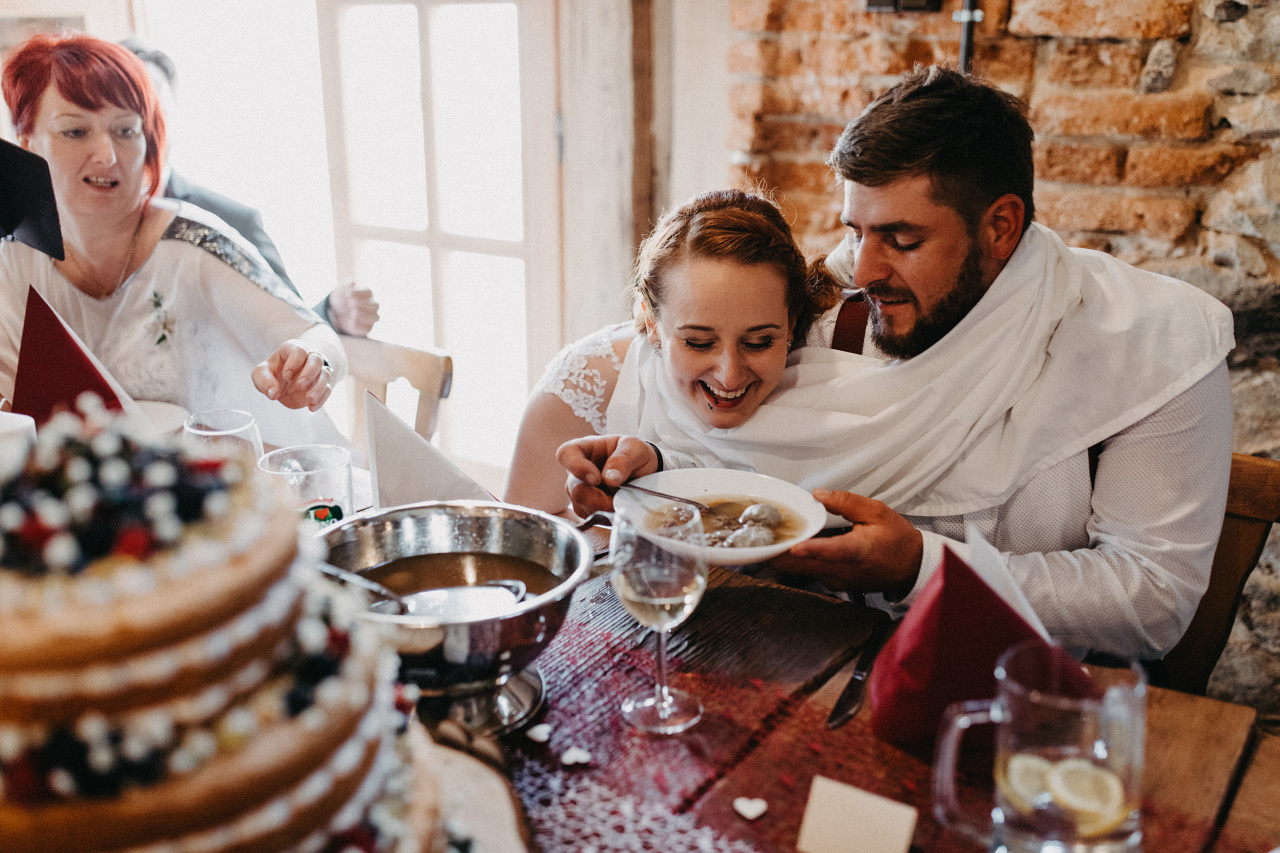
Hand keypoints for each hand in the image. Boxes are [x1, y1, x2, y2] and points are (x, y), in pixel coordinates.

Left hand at [252, 339, 333, 411]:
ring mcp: (317, 371)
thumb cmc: (271, 374)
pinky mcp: (322, 385)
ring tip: (309, 399)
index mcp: (292, 350)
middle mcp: (308, 358)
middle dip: (310, 373)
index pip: (299, 351)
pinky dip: (322, 399)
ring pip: (325, 374)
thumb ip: (264, 381)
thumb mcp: (260, 375)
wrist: (282, 384)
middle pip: (317, 359)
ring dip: (319, 387)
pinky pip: (328, 389)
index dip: (294, 363)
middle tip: (300, 386)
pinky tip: (311, 407)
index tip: (286, 376)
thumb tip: (273, 393)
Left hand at [328, 280, 379, 335]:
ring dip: (365, 315)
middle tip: (350, 304)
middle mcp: (371, 306)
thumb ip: (347, 285)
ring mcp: (370, 317)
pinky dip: (359, 325)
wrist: (336, 312)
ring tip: (353, 313)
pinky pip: (368, 328)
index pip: (369, 292)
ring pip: (376, 317)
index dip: (360, 293)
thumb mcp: (341, 289)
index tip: (349, 294)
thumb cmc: (342, 298)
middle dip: (363, 304)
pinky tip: (350, 321)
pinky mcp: (366, 327)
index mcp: (367, 294)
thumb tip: (353, 283)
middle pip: (376, 305)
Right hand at [557, 435, 659, 516]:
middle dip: (596, 498)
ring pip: (581, 505)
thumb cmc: (636, 455)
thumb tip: (609, 479)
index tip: (597, 479)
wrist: (647, 473)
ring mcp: (581, 492)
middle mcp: (577, 471)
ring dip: (604, 508)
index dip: (576, 467)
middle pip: (573, 488)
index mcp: (584, 449)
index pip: (566, 454)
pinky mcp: (587, 509)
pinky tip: (619, 507)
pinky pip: (591, 517)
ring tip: (624, 501)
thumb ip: (623, 459)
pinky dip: (607, 515)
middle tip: (617, 500)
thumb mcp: (636, 448)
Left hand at [770, 488, 923, 597]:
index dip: (811, 550)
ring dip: (781, 560)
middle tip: (755, 542)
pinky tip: (780, 551)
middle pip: (804, 565)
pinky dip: (793, 564)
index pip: (831, 551)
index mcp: (857, 551)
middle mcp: (844, 570)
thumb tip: (819, 494)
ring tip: (759, 544)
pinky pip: (808, 574)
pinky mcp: (834, 583)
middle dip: (778, 554)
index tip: (793, 546)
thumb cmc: (897, 539)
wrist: (911, 567)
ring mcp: (837, 580)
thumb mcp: (877, 512)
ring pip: (802, 572)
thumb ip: (846, 502)